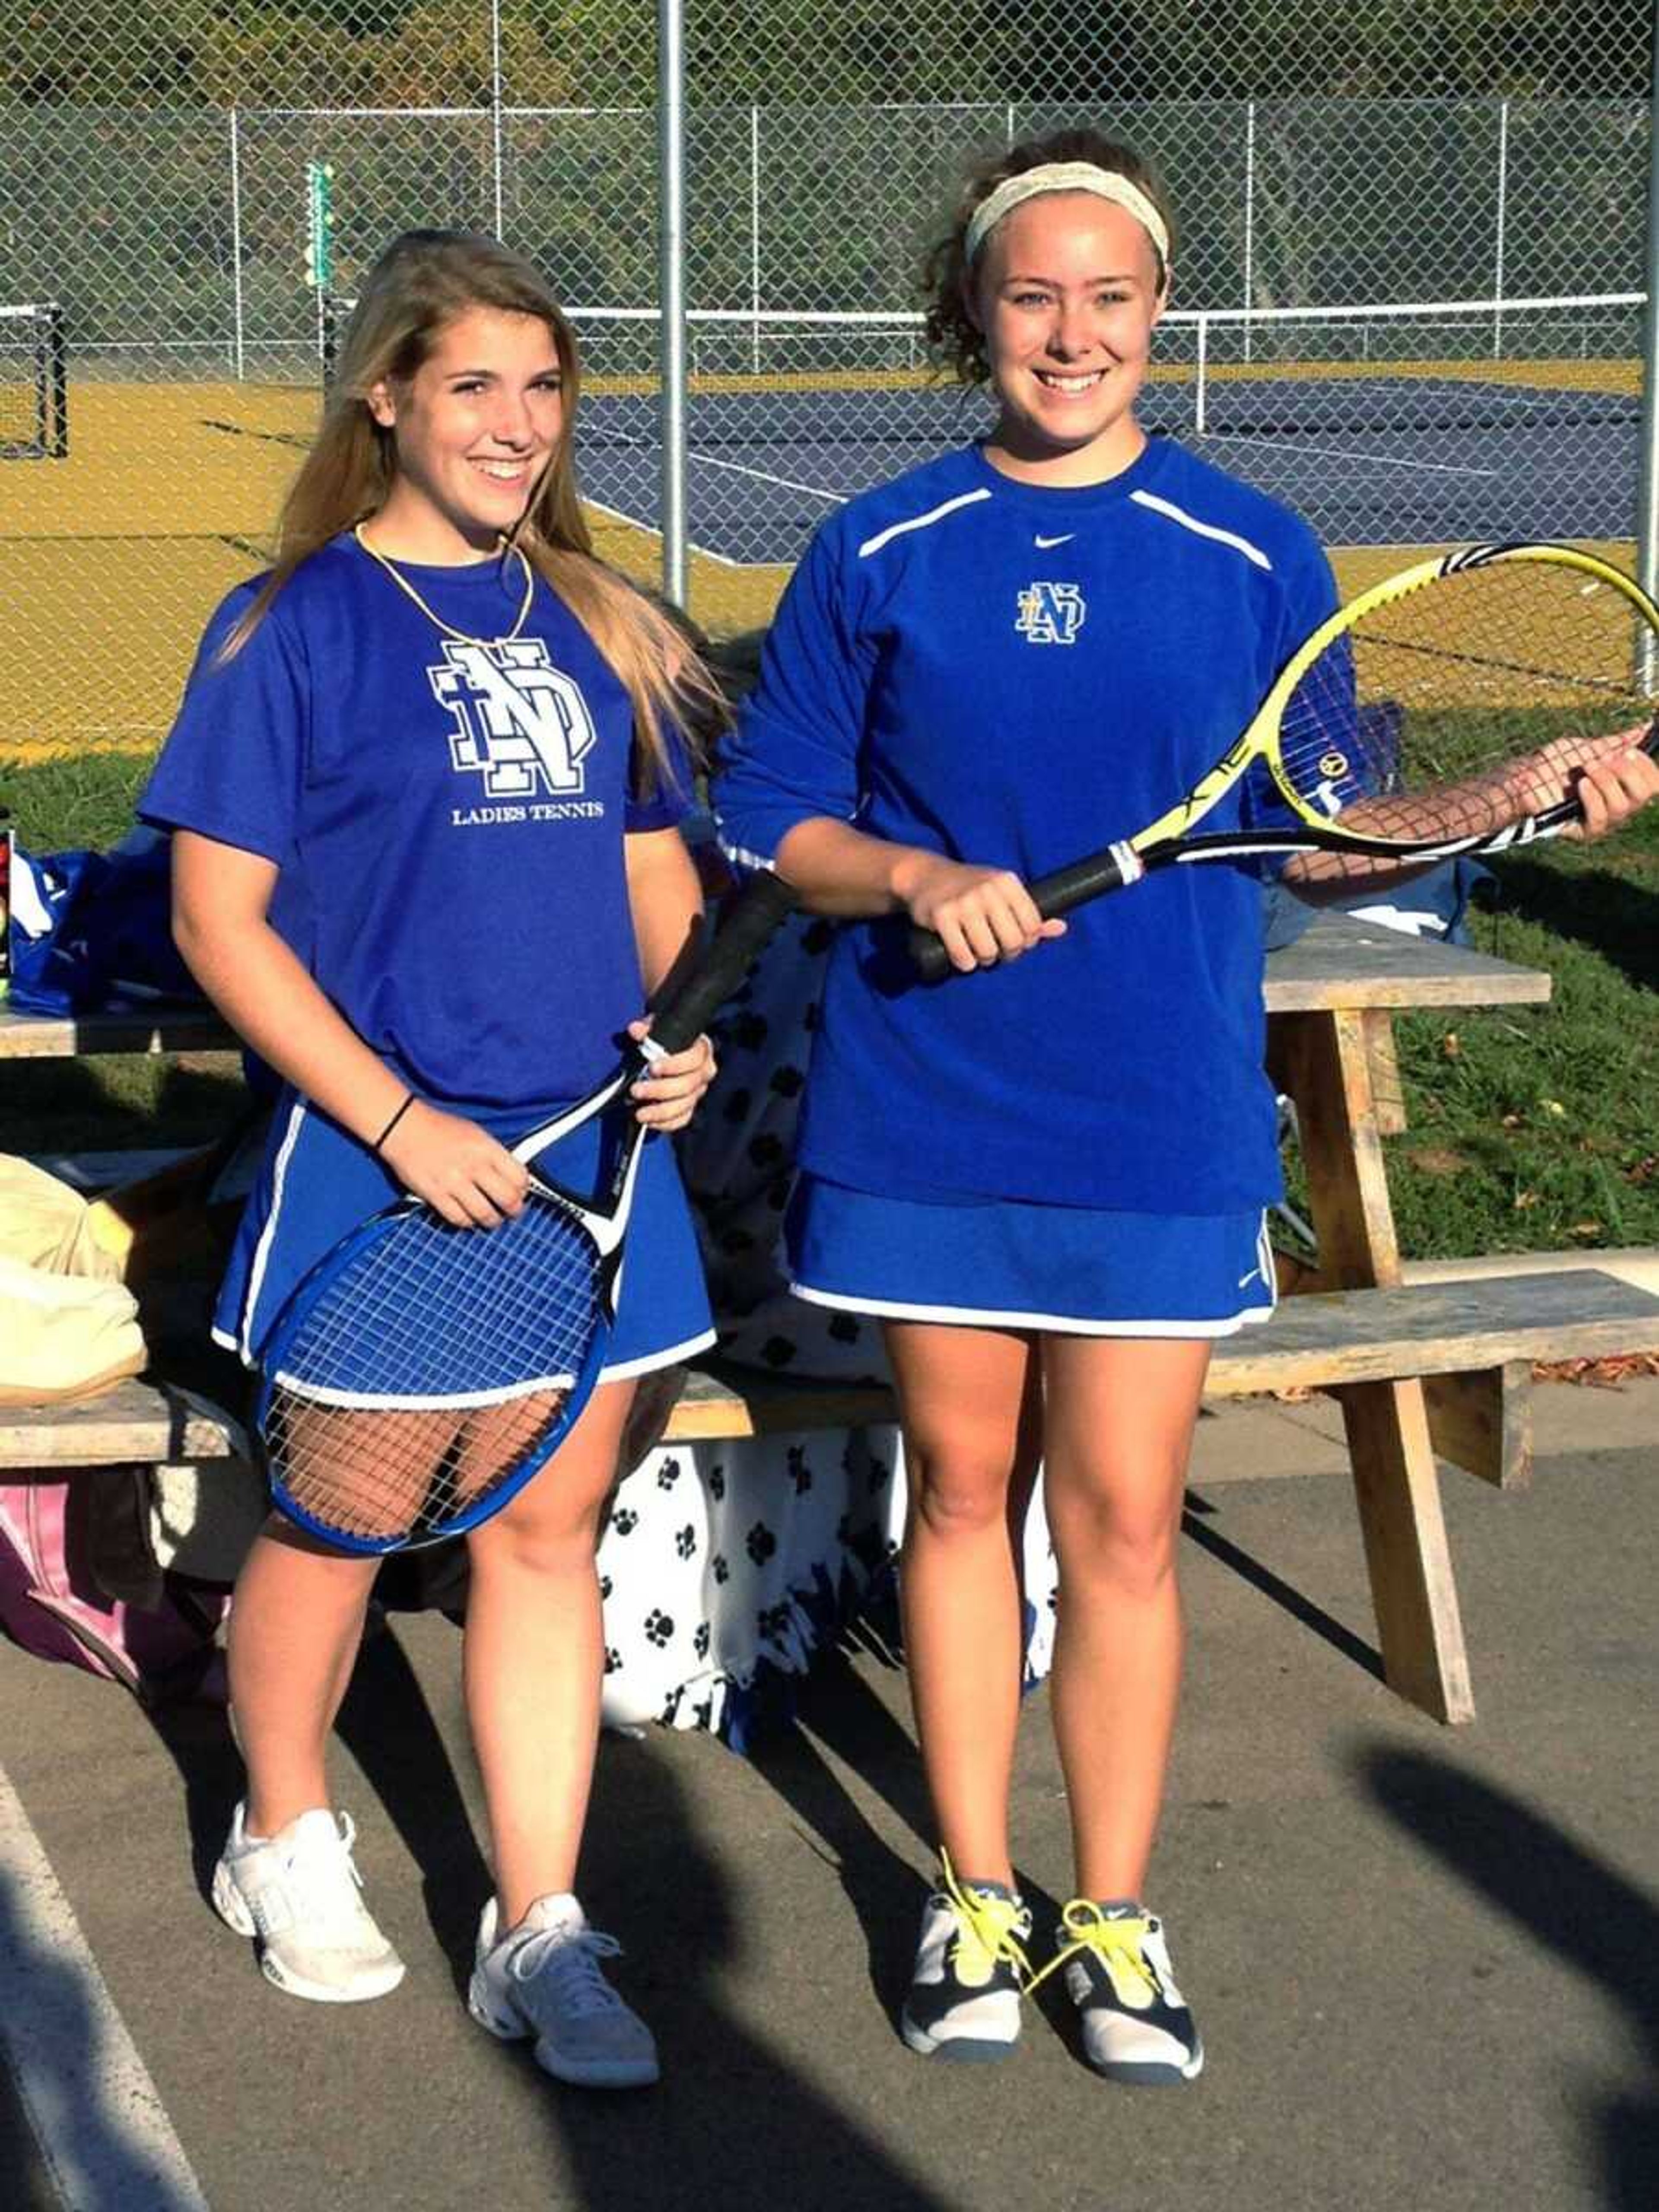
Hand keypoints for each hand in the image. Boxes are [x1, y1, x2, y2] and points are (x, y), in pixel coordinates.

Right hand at [376, 1100, 529, 1227]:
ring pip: (485, 1214)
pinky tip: (468, 1216)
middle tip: (511, 1212)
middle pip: (508, 1200)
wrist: (404, 1127)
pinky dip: (467, 1222)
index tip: (520, 1193)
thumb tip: (511, 1178)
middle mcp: (474, 1166)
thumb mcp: (476, 1134)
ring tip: (491, 1218)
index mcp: (487, 1148)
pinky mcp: (435, 1195)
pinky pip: (459, 1219)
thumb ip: (494, 1155)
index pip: (520, 1177)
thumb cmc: (440, 1129)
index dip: (524, 1189)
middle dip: (514, 1210)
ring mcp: (454, 1182)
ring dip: (492, 1220)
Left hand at [628, 1020, 717, 1132]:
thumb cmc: (664, 1039)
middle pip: (688, 1086)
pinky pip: (681, 1120)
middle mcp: (703, 1073)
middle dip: (660, 1090)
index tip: (652, 1067)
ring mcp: (697, 1093)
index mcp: (701, 1050)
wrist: (666, 1053)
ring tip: (639, 1113)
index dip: (674, 1064)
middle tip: (636, 1090)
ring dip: (660, 1111)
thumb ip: (647, 1028)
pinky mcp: (689, 1108)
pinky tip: (649, 1122)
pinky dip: (665, 1123)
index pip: (694, 1059)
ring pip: (684, 1106)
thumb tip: (636, 1030)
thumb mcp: (657, 1028)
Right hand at [893, 852, 1066, 973]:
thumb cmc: (970, 888)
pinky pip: (963, 956)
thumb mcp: (1001, 893)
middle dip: (1007, 953)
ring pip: (988, 951)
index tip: (1015, 941)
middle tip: (996, 951)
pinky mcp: (942, 916)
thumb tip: (1061, 928)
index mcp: (1007, 882)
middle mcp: (988, 889)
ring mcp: (964, 902)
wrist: (925, 876)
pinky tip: (962, 955)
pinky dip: (965, 963)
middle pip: (1013, 941)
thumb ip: (1029, 912)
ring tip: (978, 953)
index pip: (1033, 924)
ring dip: (984, 960)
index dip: (1027, 941)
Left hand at [1509, 723, 1658, 840]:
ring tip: (1586, 770)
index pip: (1653, 784)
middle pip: (1643, 796)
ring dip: (1605, 782)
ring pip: (1621, 806)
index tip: (1629, 751)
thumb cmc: (1556, 764)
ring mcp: (1602, 821)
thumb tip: (1644, 728)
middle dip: (1625, 773)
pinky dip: (1592, 798)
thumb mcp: (1589, 748)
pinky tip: (1581, 785)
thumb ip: (1618, 743)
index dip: (1647, 767)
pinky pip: (1599, 819)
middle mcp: (1618, 806)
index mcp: (1624, 787)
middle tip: (1602, 760)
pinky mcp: (1583, 832)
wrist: (1526, 776)